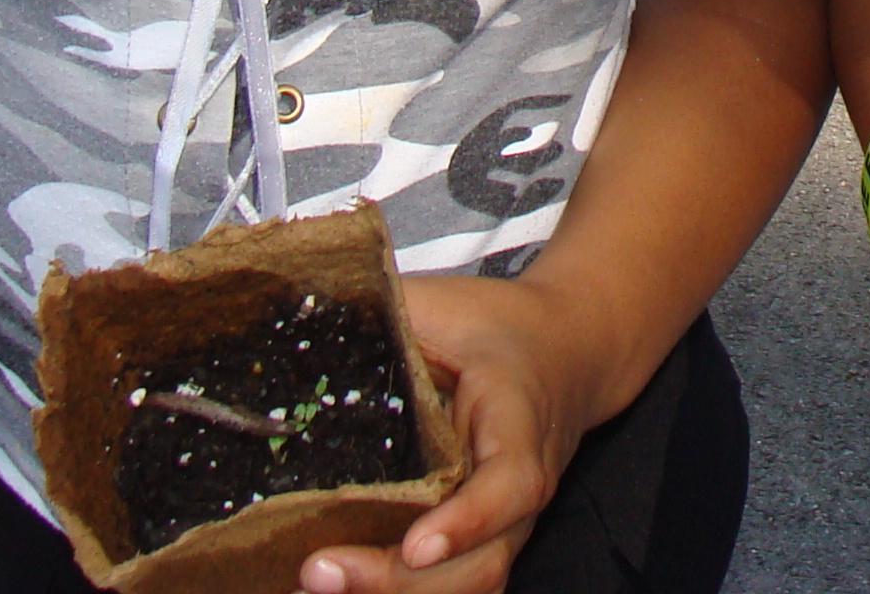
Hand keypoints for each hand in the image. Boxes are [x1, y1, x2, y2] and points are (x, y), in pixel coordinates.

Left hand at [298, 272, 604, 593]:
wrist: (564, 351)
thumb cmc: (496, 326)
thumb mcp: (445, 303)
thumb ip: (384, 309)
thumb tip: (304, 308)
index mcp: (518, 419)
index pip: (511, 483)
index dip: (468, 520)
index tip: (417, 544)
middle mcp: (522, 487)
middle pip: (482, 561)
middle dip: (399, 582)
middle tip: (318, 569)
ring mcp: (507, 524)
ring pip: (469, 586)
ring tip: (315, 583)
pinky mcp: (483, 541)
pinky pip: (450, 587)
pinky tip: (338, 587)